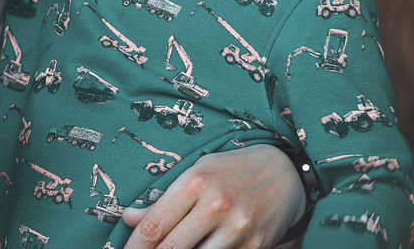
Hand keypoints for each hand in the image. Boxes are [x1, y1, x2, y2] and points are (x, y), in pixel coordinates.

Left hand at [120, 145, 305, 248]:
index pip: (154, 224)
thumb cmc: (232, 171)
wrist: (284, 172)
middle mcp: (215, 205)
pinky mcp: (254, 246)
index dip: (134, 246)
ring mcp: (236, 228)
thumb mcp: (196, 172)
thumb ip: (163, 199)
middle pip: (171, 248)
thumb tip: (129, 218)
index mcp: (195, 181)